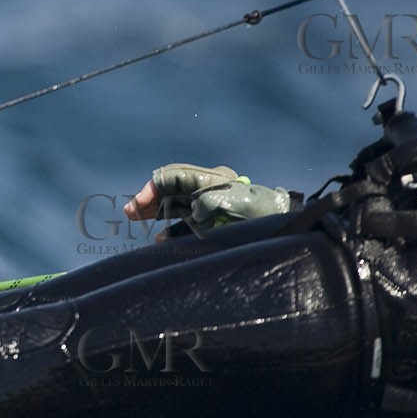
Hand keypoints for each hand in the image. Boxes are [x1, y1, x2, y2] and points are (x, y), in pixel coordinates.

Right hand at [124, 162, 293, 230]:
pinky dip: (170, 229)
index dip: (150, 190)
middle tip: (129, 213)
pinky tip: (159, 240)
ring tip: (135, 220)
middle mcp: (208, 189)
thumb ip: (197, 205)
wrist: (287, 233)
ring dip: (154, 213)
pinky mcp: (216, 224)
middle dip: (147, 200)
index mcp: (209, 179)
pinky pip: (186, 223)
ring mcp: (211, 206)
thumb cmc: (256, 216)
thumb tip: (181, 218)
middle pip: (169, 190)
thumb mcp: (223, 205)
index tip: (136, 207)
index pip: (170, 177)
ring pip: (174, 206)